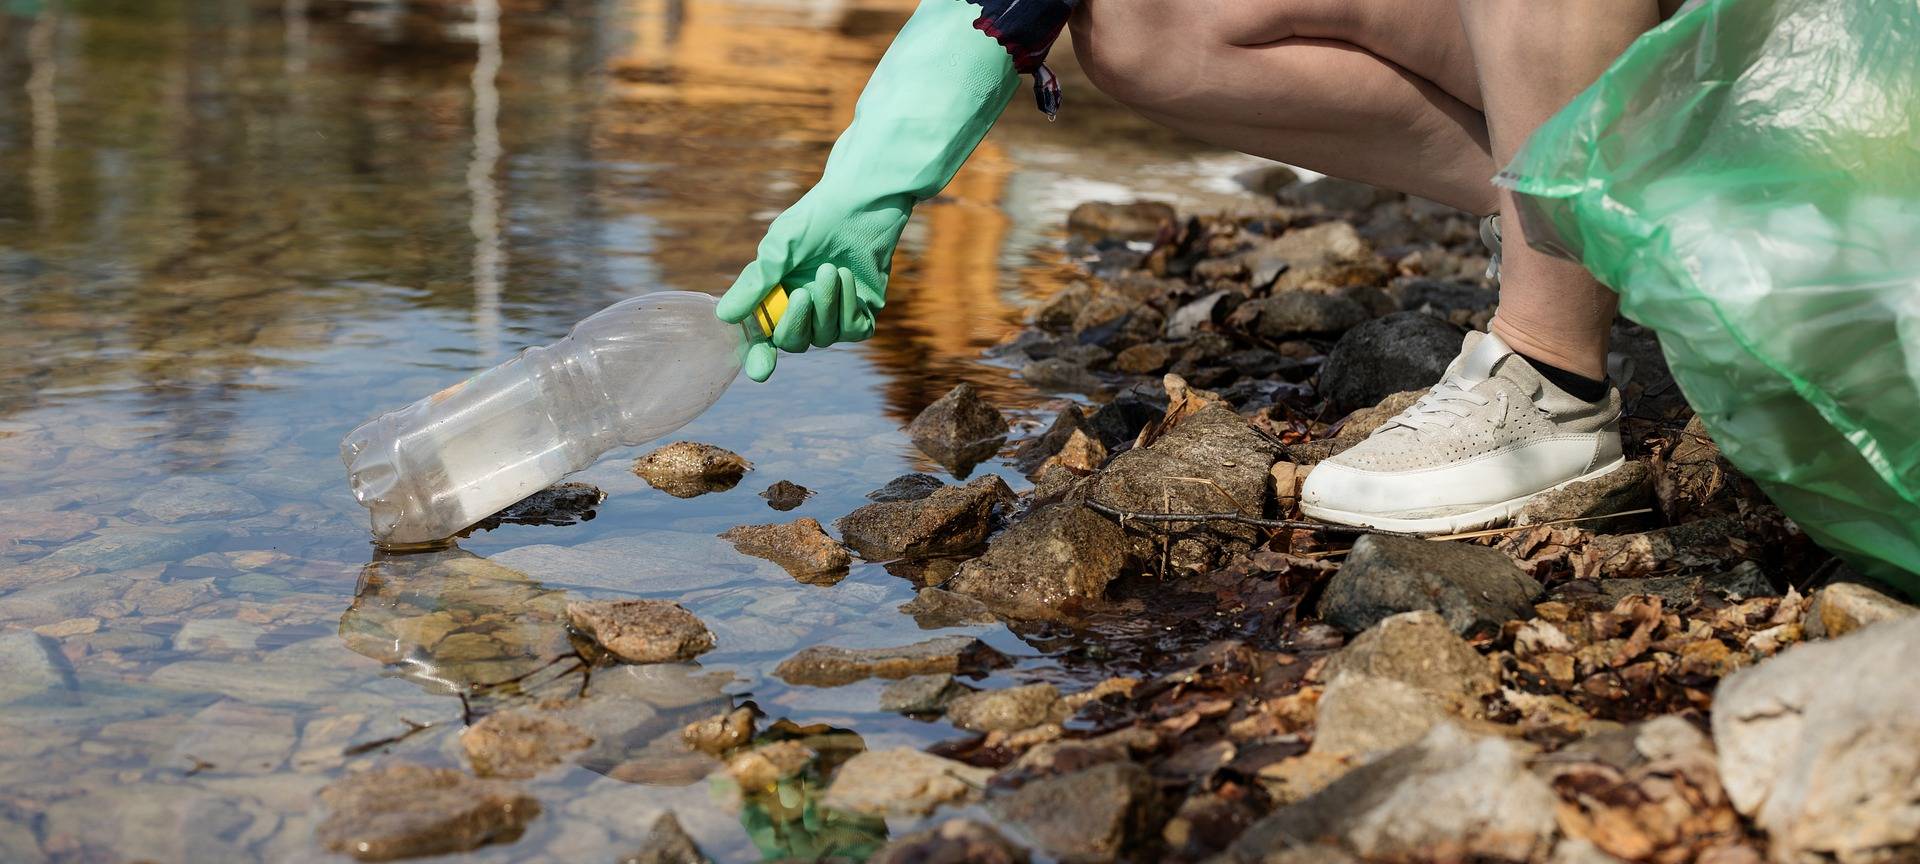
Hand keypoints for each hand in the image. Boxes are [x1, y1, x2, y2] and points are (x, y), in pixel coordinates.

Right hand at [717, 191, 898, 381]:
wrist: (860, 201)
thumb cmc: (814, 220)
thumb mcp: (778, 250)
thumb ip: (755, 284)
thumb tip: (725, 316)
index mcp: (774, 299)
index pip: (762, 340)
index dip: (759, 358)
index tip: (760, 370)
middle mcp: (803, 312)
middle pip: (792, 343)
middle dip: (795, 323)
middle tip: (801, 293)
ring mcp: (833, 315)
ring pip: (824, 337)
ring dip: (827, 306)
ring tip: (830, 269)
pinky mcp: (863, 312)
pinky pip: (854, 330)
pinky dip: (849, 306)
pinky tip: (847, 276)